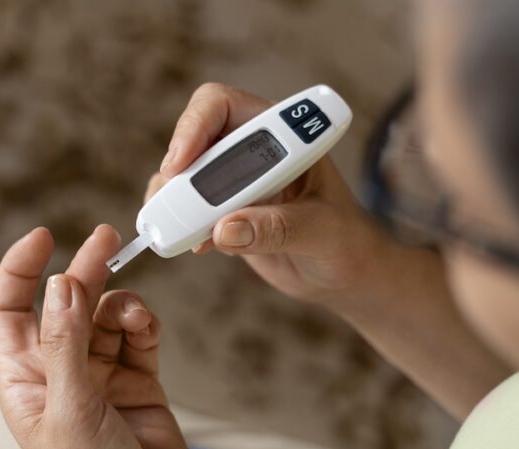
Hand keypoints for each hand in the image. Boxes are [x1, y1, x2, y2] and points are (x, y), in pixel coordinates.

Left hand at [0, 225, 201, 448]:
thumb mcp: (70, 411)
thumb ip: (66, 345)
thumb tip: (61, 285)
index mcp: (25, 383)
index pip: (10, 312)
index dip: (20, 273)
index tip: (44, 238)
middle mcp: (60, 377)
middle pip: (66, 307)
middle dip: (84, 273)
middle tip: (107, 238)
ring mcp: (101, 380)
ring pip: (107, 319)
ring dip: (122, 307)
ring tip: (136, 315)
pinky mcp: (140, 386)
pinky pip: (139, 339)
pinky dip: (144, 326)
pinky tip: (148, 327)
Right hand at [149, 83, 391, 310]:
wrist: (343, 273)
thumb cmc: (346, 240)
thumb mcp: (321, 231)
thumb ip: (278, 227)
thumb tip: (224, 229)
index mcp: (280, 133)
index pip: (222, 105)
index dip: (194, 126)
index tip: (180, 163)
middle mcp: (250, 150)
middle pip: (191, 140)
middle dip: (178, 172)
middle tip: (175, 208)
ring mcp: (232, 182)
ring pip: (181, 176)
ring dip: (172, 202)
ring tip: (182, 233)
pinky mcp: (221, 214)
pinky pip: (184, 211)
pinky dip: (178, 227)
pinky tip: (197, 246)